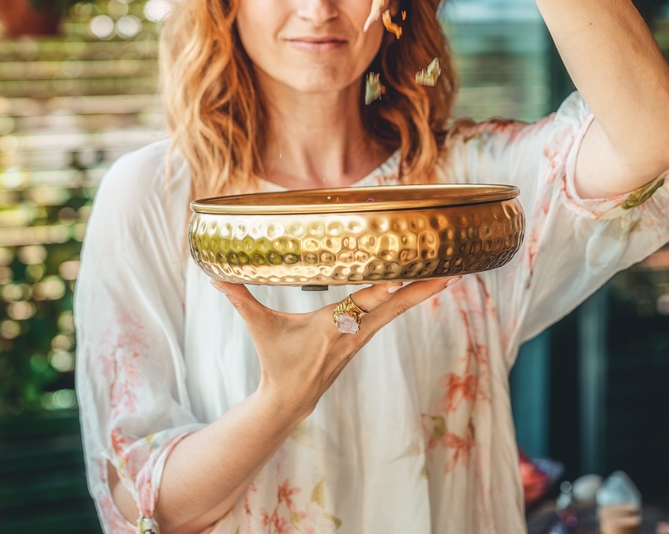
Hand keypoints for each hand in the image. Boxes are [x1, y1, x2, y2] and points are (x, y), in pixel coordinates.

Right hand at [213, 278, 456, 422]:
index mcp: (330, 327)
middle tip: (451, 272)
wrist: (290, 399)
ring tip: (450, 272)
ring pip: (398, 310)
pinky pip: (392, 314)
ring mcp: (362, 336)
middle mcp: (353, 331)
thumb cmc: (275, 360)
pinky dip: (410, 297)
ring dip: (423, 292)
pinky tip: (427, 285)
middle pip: (393, 307)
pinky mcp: (365, 337)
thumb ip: (240, 300)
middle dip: (421, 291)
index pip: (359, 305)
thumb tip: (214, 274)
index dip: (379, 292)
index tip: (399, 277)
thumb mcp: (259, 329)